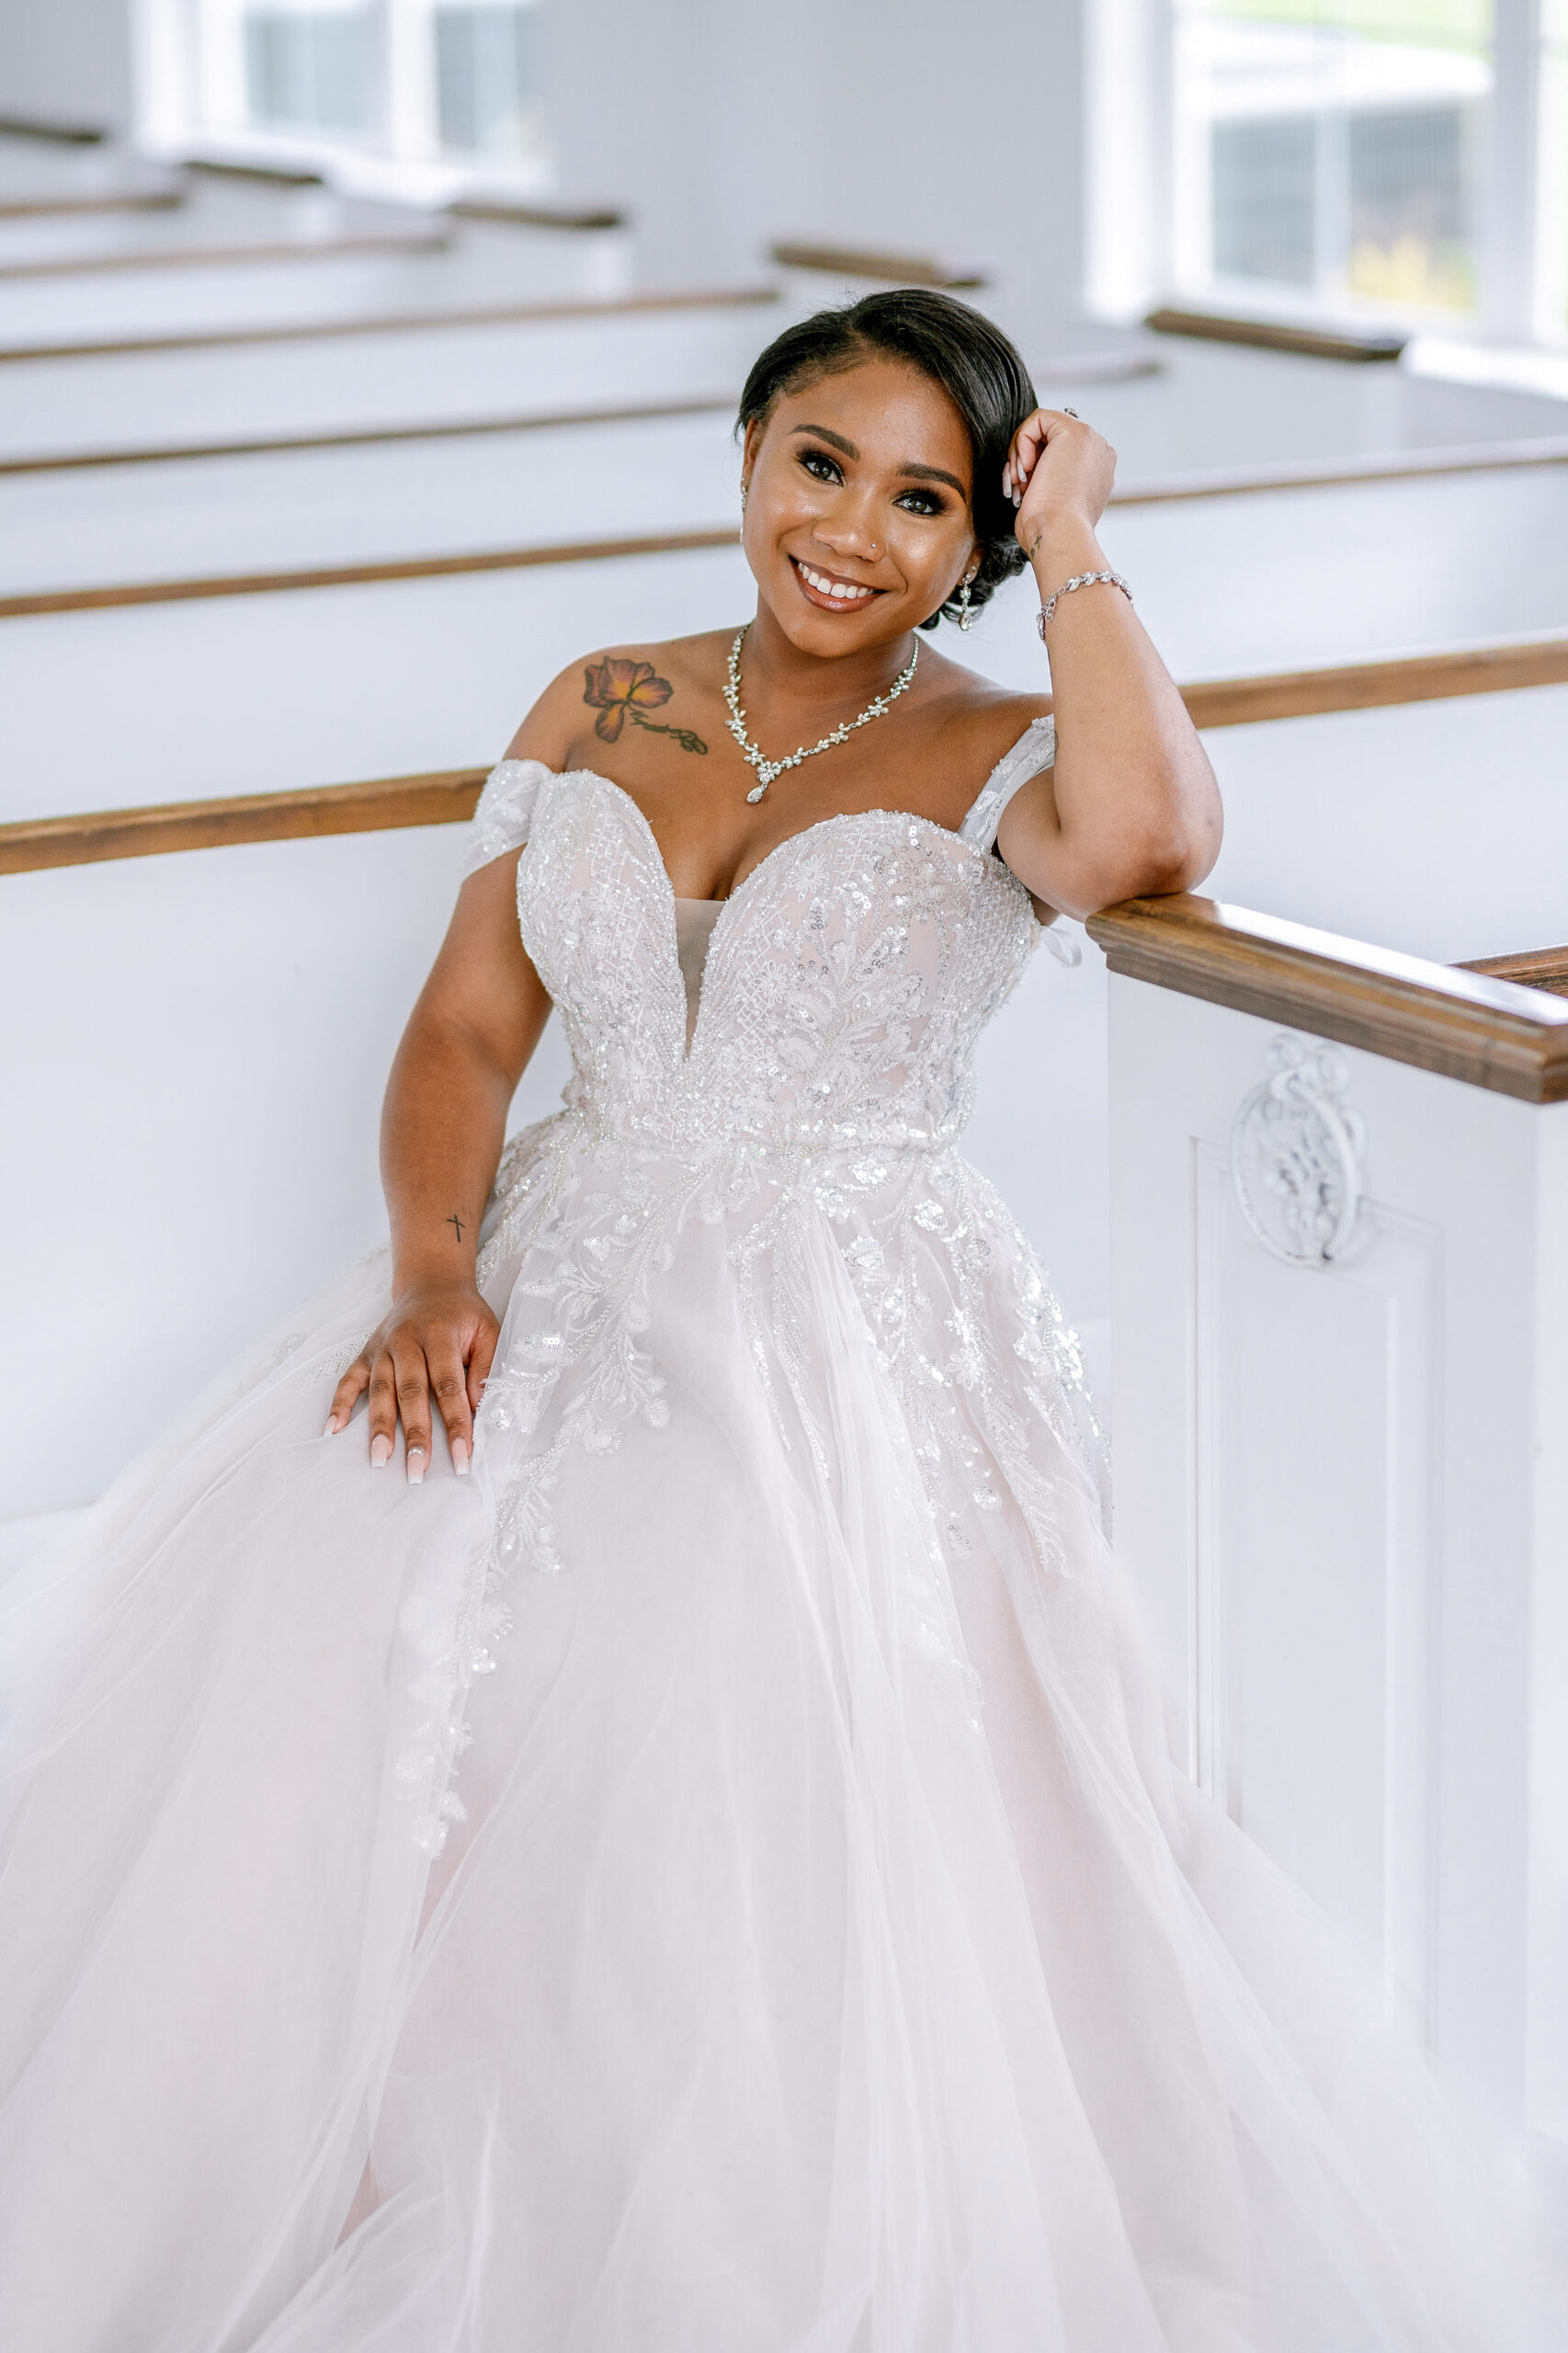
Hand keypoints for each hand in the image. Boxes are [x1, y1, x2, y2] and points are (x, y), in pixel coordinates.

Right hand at [325, 1277, 499, 1481]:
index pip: (449, 1387)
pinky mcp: (366, 1353)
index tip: (462, 1458)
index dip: (456, 1424)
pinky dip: (339, 1404)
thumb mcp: (488, 1331)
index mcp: (439, 1335)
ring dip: (379, 1427)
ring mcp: (382, 1348)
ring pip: (380, 1391)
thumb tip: (479, 1409)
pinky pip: (349, 1380)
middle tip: (417, 1471)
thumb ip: (485, 1368)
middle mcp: (406, 1341)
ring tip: (379, 1460)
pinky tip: (332, 1430)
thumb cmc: (464, 1314)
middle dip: (415, 1434)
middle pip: (411, 1393)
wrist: (432, 1283)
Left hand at [1002, 409, 1116, 560]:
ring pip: (1044, 428)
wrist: (1060, 535)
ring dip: (1022, 453)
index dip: (1038, 467)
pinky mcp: (1074, 430)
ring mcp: (1091, 440)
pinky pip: (1038, 419)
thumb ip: (1052, 481)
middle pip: (1052, 439)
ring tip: (1021, 482)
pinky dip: (1023, 440)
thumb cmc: (1053, 531)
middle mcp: (1100, 453)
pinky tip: (1026, 467)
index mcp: (1099, 472)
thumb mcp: (1055, 503)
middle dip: (1028, 459)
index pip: (1061, 454)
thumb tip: (1032, 473)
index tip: (1027, 489)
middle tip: (1019, 486)